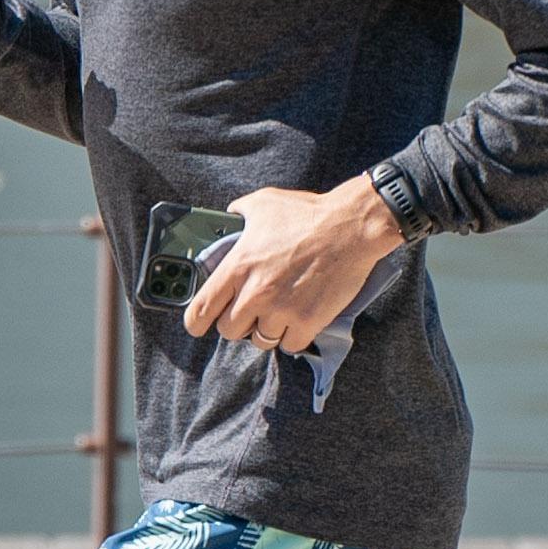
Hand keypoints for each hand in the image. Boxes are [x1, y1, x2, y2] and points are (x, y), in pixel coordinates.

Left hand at [179, 176, 405, 352]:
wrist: (352, 227)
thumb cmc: (308, 213)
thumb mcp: (263, 203)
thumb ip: (238, 214)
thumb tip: (229, 218)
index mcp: (238, 266)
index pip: (200, 310)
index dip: (196, 322)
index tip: (200, 324)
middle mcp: (256, 293)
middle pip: (229, 331)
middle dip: (238, 322)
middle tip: (252, 309)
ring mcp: (282, 310)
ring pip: (260, 340)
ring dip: (267, 329)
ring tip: (279, 310)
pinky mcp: (308, 322)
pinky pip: (289, 345)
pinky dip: (292, 336)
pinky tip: (298, 318)